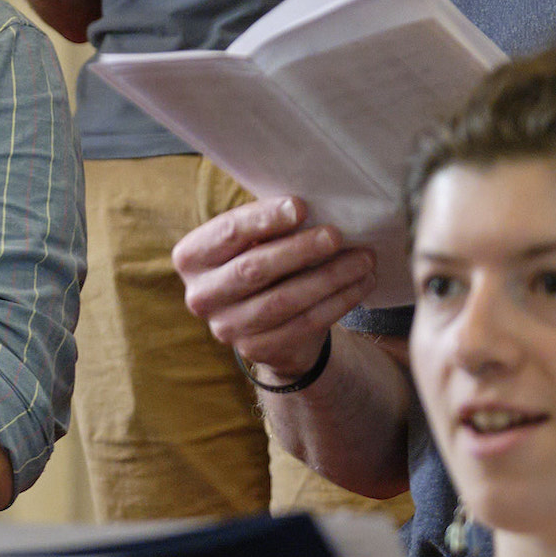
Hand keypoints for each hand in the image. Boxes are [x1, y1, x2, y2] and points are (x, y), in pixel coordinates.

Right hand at [173, 198, 375, 383]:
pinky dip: (338, 302)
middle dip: (300, 249)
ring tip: (363, 258)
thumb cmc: (262, 260)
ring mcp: (225, 327)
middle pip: (253, 269)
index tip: (301, 206)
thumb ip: (268, 225)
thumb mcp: (254, 240)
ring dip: (329, 277)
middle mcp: (200, 295)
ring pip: (283, 300)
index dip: (264, 219)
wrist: (265, 321)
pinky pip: (303, 324)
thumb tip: (309, 206)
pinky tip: (361, 283)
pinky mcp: (256, 350)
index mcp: (191, 257)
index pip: (227, 233)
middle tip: (337, 235)